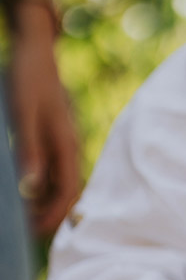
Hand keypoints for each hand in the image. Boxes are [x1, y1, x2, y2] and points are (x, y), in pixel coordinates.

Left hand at [7, 7, 80, 235]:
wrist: (34, 48)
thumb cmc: (28, 76)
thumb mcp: (23, 113)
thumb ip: (29, 150)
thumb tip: (31, 187)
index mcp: (67, 146)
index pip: (68, 194)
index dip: (52, 217)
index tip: (31, 230)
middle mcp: (69, 149)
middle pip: (66, 195)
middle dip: (48, 216)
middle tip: (25, 230)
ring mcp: (63, 145)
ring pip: (60, 185)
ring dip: (43, 203)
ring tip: (22, 214)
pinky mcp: (54, 139)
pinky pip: (52, 172)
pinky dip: (40, 187)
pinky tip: (25, 191)